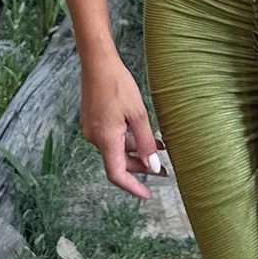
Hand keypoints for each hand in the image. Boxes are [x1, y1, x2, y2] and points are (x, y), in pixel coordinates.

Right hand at [80, 51, 165, 198]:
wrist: (98, 63)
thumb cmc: (118, 85)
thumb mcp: (138, 115)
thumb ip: (146, 143)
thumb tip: (153, 166)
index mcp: (106, 139)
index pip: (117, 174)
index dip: (132, 187)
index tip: (147, 195)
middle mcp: (95, 138)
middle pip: (119, 162)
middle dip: (141, 167)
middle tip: (164, 169)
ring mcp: (92, 129)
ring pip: (117, 149)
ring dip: (137, 151)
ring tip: (160, 149)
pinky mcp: (93, 121)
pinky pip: (112, 138)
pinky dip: (128, 140)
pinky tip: (145, 135)